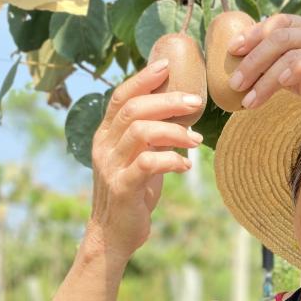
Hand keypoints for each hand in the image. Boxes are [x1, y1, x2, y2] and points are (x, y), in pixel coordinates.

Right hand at [85, 60, 204, 259]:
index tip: (167, 65)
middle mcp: (104, 146)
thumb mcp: (141, 157)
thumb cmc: (133, 193)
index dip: (142, 78)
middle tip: (196, 103)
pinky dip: (171, 160)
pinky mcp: (122, 187)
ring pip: (141, 132)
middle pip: (133, 109)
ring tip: (196, 141)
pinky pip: (147, 163)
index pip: (120, 97)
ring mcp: (111, 166)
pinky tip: (186, 166)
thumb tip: (181, 108)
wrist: (114, 235)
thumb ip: (152, 134)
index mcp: (106, 135)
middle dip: (167, 101)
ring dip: (174, 132)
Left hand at [225, 13, 300, 135]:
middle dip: (251, 58)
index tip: (231, 52)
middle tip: (234, 83)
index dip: (252, 34)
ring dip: (264, 75)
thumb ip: (282, 67)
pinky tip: (280, 84)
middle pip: (278, 34)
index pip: (278, 22)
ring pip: (290, 49)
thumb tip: (246, 69)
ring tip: (249, 99)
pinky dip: (294, 69)